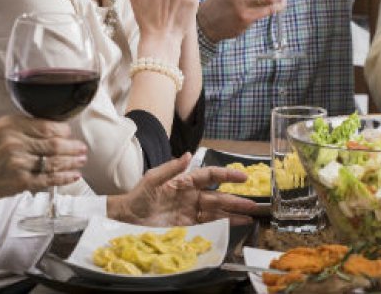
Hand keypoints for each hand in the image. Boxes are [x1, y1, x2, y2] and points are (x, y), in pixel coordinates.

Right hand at [0, 115, 86, 221]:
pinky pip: (49, 179)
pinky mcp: (20, 182)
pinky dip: (64, 177)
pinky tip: (74, 175)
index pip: (46, 125)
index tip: (69, 134)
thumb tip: (52, 128)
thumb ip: (22, 129)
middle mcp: (14, 143)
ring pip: (54, 161)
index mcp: (9, 126)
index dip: (63, 131)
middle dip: (73, 147)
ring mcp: (18, 164)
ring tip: (81, 160)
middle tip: (81, 148)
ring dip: (72, 161)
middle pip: (54, 144)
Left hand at [109, 155, 258, 226]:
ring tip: (250, 216)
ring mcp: (191, 211)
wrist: (126, 219)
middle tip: (253, 204)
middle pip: (219, 196)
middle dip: (236, 200)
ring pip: (217, 211)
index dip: (227, 175)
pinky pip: (209, 224)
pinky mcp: (188, 225)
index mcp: (185, 181)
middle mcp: (192, 195)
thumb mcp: (152, 179)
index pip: (211, 176)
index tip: (243, 176)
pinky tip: (235, 224)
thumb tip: (188, 154)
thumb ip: (171, 168)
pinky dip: (223, 224)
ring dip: (234, 213)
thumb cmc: (138, 195)